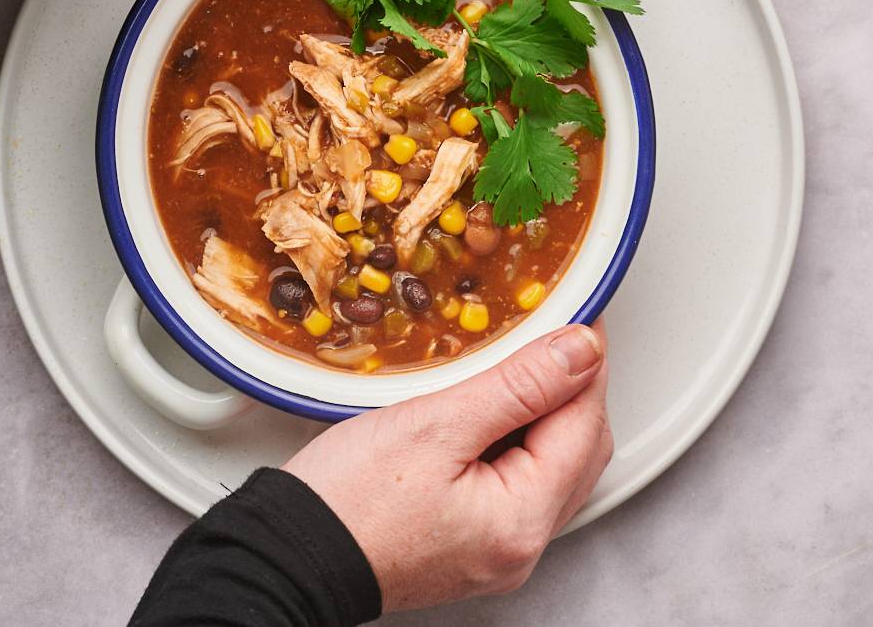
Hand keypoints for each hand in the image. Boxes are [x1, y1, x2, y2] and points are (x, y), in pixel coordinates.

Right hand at [282, 322, 611, 611]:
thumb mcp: (436, 425)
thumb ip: (518, 386)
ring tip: (514, 364)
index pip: (583, 424)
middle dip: (571, 388)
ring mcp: (497, 551)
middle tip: (549, 334)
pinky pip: (516, 485)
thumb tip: (578, 352)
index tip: (577, 317)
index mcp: (521, 521)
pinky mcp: (470, 545)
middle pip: (577, 450)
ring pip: (550, 467)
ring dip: (543, 413)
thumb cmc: (345, 502)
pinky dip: (515, 441)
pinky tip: (488, 410)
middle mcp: (520, 547)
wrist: (287, 555)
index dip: (584, 362)